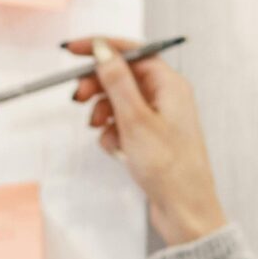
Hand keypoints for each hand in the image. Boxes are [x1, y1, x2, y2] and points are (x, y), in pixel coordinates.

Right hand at [67, 37, 230, 247]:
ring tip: (99, 128)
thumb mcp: (135, 119)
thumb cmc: (169, 168)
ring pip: (119, 101)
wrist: (185, 210)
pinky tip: (116, 149)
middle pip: (123, 76)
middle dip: (98, 86)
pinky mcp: (151, 139)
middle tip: (78, 98)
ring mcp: (159, 118)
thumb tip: (102, 49)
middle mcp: (167, 97)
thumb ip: (116, 81)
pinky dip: (112, 133)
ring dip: (103, 112)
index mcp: (170, 84)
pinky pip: (122, 125)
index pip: (132, 52)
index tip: (73, 51)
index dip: (101, 47)